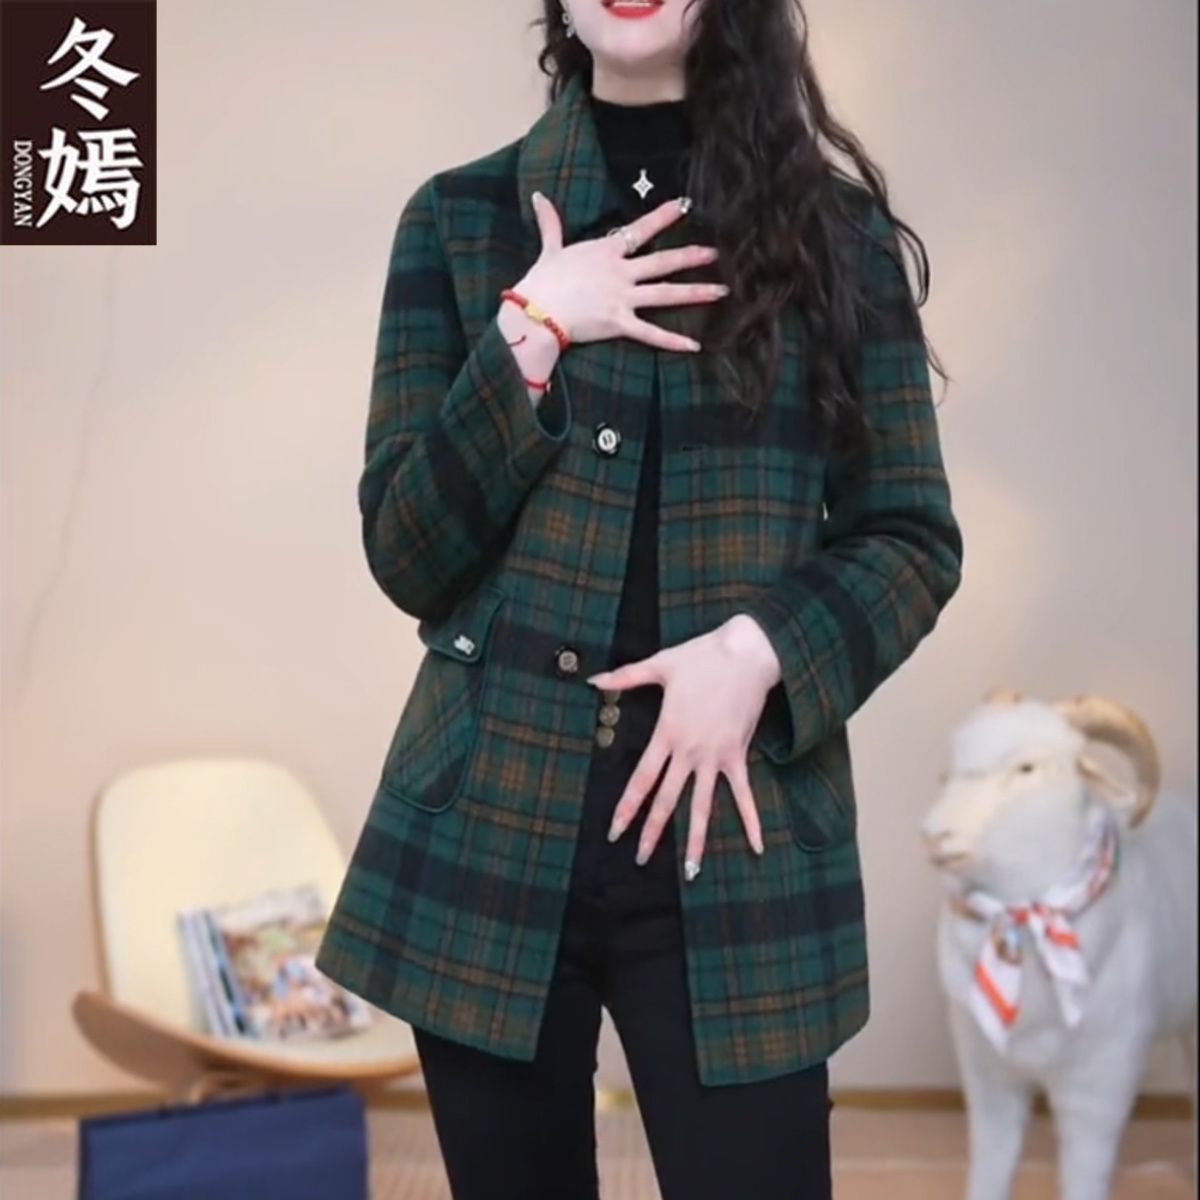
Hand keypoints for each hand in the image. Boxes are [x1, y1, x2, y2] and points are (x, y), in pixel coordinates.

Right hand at [515, 192, 726, 352]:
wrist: (535, 312)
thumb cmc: (542, 281)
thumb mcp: (549, 249)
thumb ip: (550, 223)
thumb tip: (538, 197)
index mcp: (606, 251)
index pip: (641, 229)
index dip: (664, 216)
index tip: (684, 205)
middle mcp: (620, 272)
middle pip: (663, 262)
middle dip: (691, 256)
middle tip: (715, 253)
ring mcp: (622, 298)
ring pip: (666, 294)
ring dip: (695, 292)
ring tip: (722, 291)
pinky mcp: (619, 323)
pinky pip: (651, 334)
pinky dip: (673, 341)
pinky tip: (695, 345)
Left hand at [585, 615, 782, 879]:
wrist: (746, 653)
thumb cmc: (702, 657)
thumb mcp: (660, 665)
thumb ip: (625, 677)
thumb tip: (592, 680)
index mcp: (667, 733)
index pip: (641, 779)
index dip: (627, 807)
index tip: (614, 831)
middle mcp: (689, 752)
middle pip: (667, 800)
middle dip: (652, 832)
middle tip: (639, 859)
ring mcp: (715, 757)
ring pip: (703, 806)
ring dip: (697, 840)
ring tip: (691, 871)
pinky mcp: (738, 755)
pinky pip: (744, 795)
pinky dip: (751, 821)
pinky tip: (757, 848)